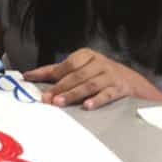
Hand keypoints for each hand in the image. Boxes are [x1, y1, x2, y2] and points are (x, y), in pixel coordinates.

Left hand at [24, 48, 151, 109]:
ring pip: (89, 85)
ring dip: (73, 94)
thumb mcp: (82, 67)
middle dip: (60, 87)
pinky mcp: (119, 88)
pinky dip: (96, 100)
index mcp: (87, 55)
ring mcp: (110, 76)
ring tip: (60, 103)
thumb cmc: (99, 74)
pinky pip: (107, 94)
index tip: (30, 78)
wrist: (132, 81)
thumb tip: (30, 75)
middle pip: (76, 75)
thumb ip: (58, 71)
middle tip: (47, 98)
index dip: (48, 72)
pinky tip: (87, 106)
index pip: (65, 64)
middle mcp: (99, 63)